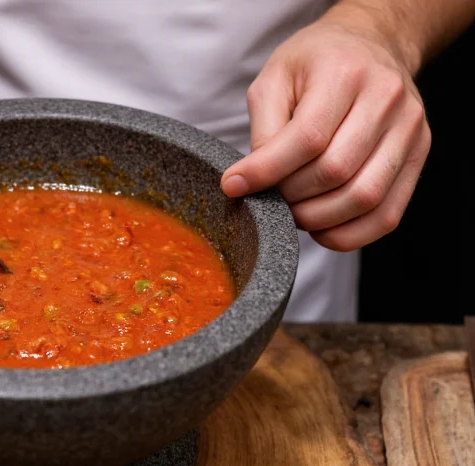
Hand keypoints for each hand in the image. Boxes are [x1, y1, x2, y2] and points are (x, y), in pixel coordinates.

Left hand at [219, 7, 430, 251]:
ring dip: (319, 219)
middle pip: (335, 171)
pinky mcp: (419, 154)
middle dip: (292, 196)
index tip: (234, 186)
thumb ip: (263, 129)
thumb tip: (248, 182)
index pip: (307, 137)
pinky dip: (350, 234)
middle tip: (270, 198)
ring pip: (364, 197)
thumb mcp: (275, 79)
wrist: (371, 44)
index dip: (267, 171)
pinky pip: (387, 214)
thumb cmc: (315, 64)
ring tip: (294, 212)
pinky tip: (322, 228)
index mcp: (345, 73)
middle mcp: (386, 99)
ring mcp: (409, 129)